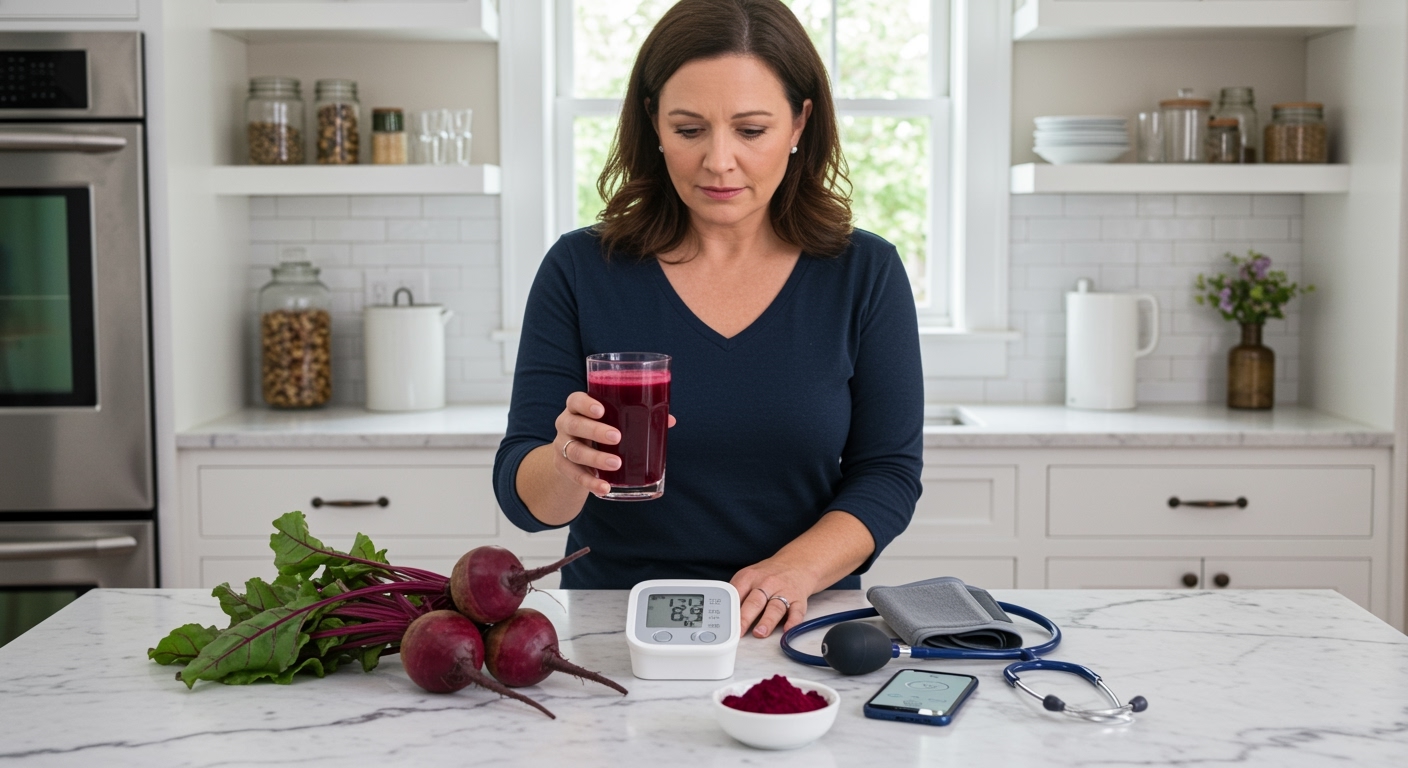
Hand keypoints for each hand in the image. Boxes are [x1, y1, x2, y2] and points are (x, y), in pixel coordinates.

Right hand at [553, 392, 675, 496]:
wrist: (572, 458)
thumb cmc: (599, 432)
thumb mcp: (612, 422)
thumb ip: (637, 419)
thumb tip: (669, 420)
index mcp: (577, 409)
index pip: (574, 400)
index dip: (585, 404)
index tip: (601, 410)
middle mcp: (566, 425)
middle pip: (574, 424)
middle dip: (595, 430)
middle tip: (617, 437)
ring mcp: (562, 446)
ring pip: (574, 451)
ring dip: (595, 458)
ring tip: (616, 463)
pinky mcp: (563, 467)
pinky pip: (575, 476)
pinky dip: (590, 483)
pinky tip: (605, 488)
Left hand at [730, 558, 819, 638]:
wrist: (796, 563)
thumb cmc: (768, 574)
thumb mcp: (749, 575)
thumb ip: (738, 592)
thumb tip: (724, 613)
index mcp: (750, 577)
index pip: (738, 593)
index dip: (731, 608)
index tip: (726, 623)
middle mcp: (767, 583)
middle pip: (755, 601)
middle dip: (746, 617)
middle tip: (740, 631)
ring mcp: (783, 591)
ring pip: (775, 607)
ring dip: (767, 621)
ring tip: (760, 633)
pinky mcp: (798, 599)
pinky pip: (796, 611)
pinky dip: (793, 622)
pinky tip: (787, 630)